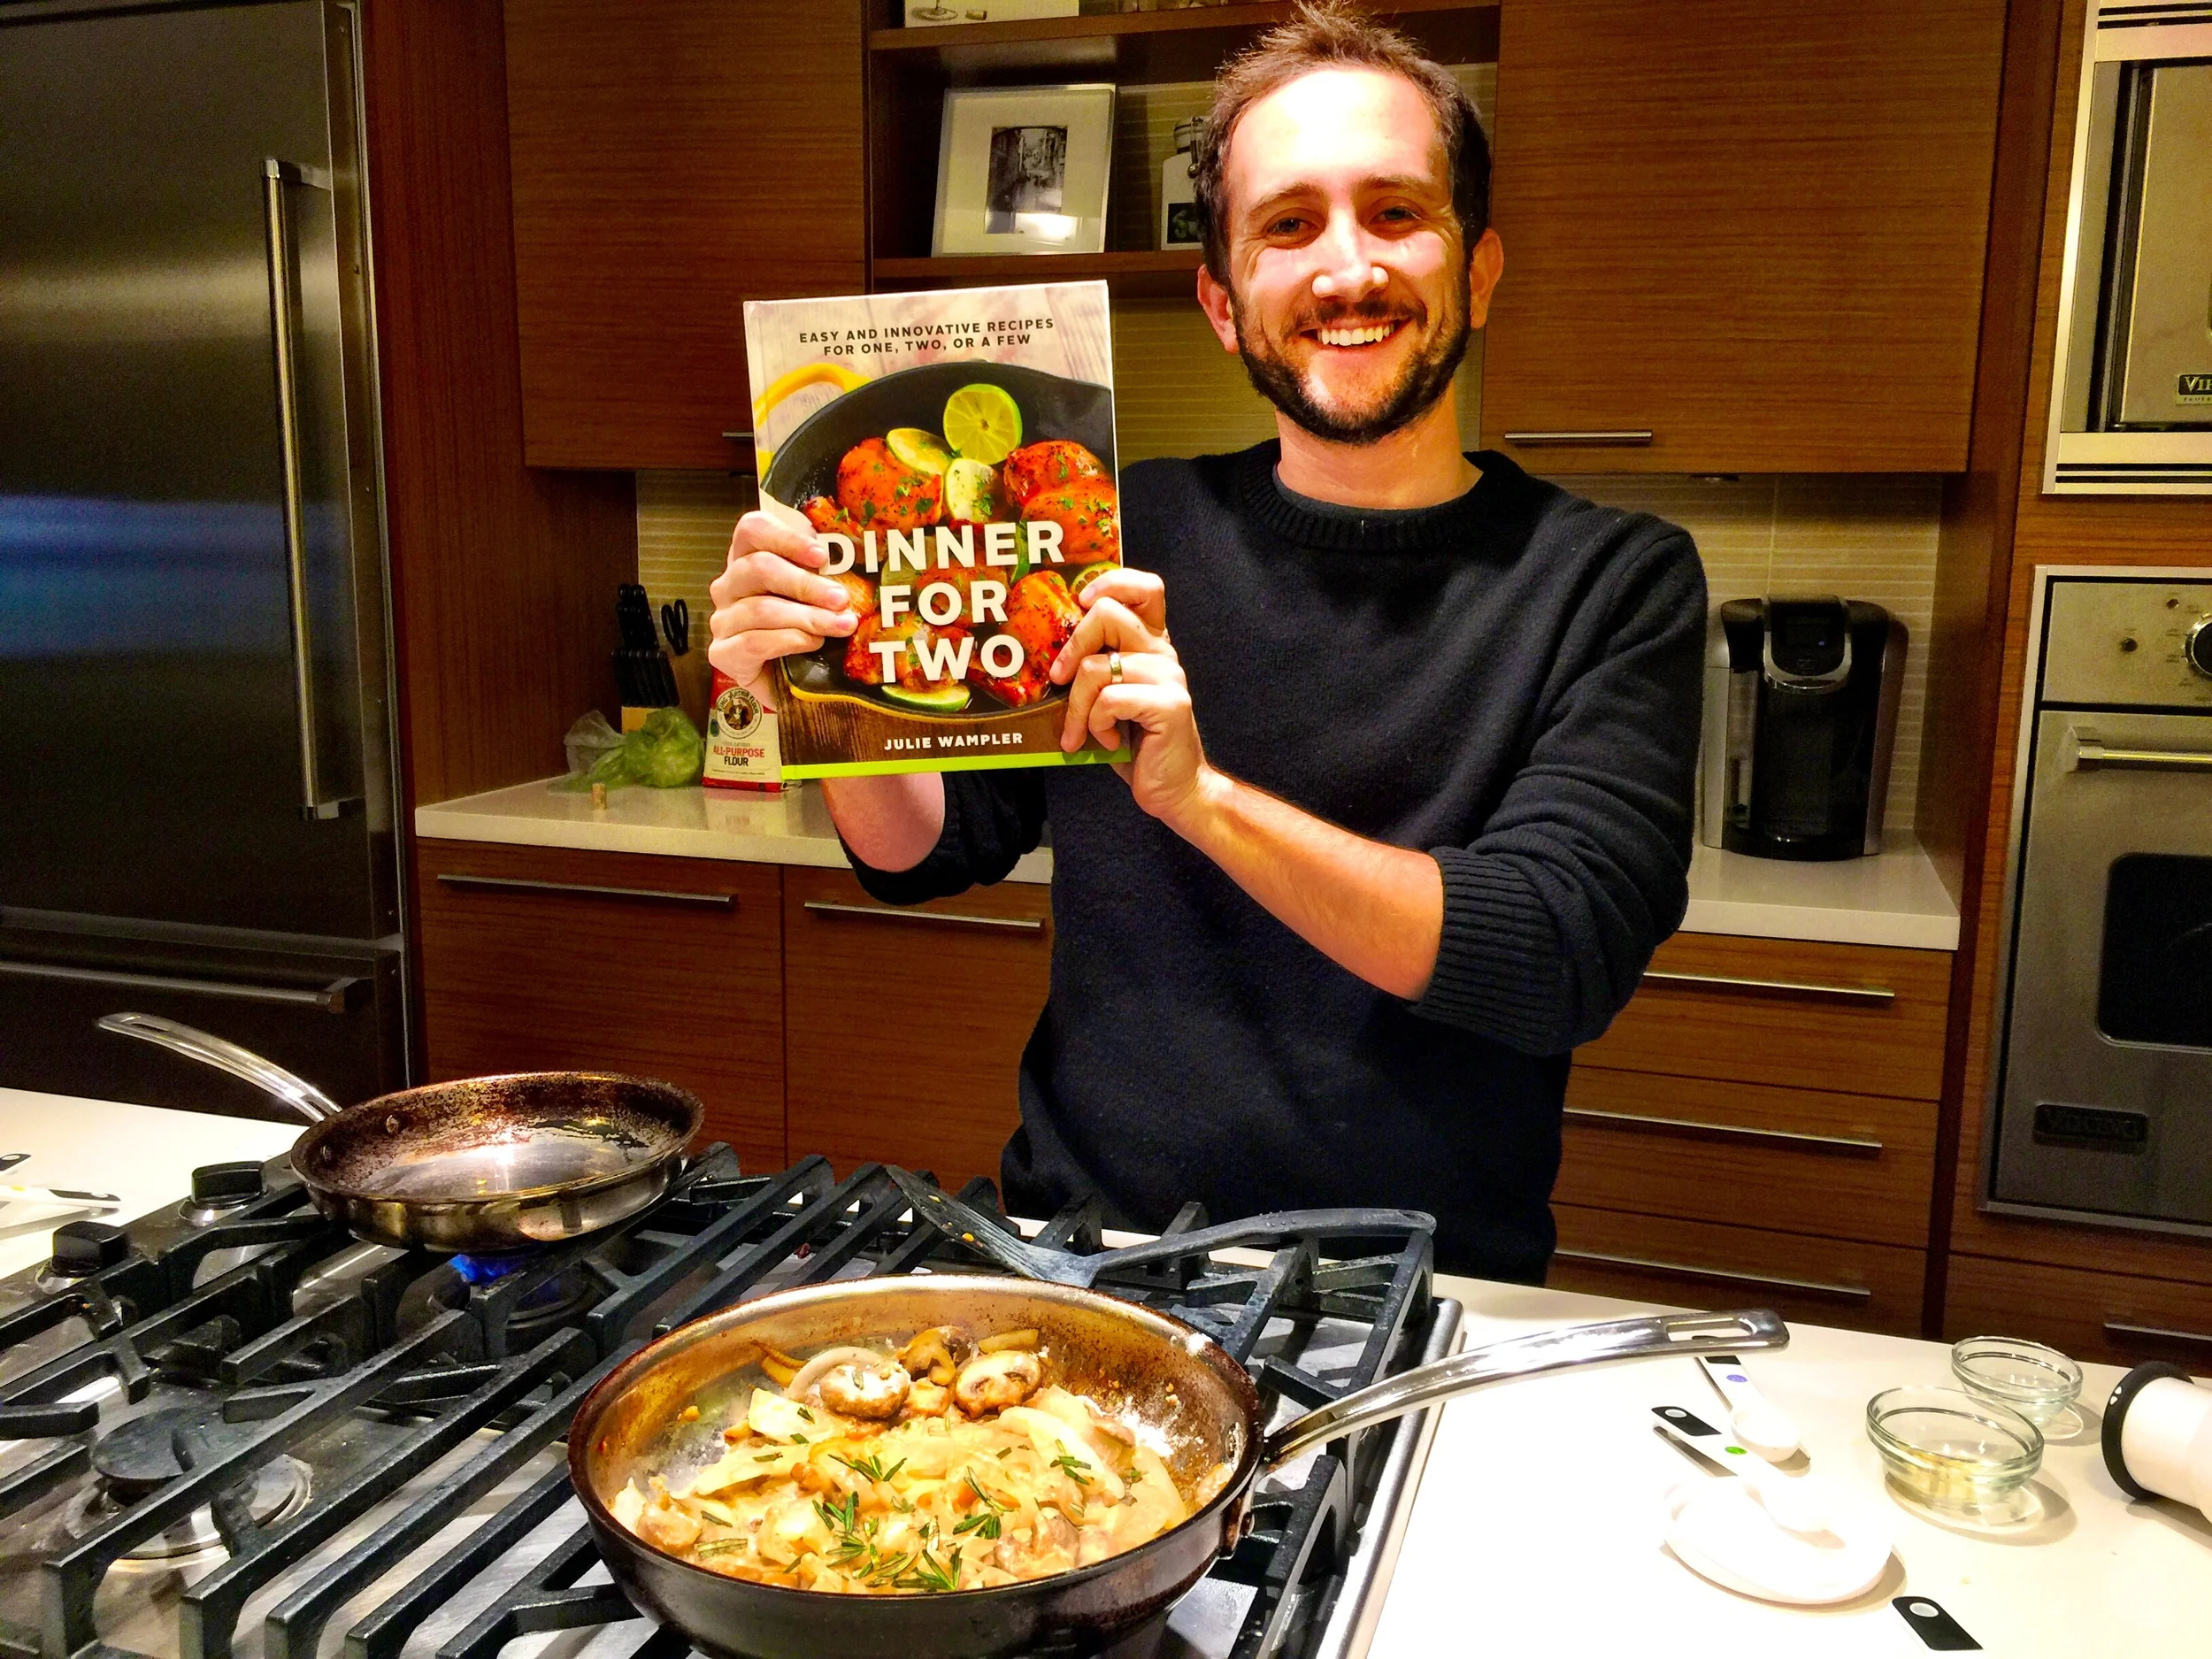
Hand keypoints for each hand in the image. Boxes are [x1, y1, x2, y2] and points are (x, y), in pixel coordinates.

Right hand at [705, 509, 859, 708]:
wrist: (795, 686)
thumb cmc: (810, 632)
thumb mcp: (820, 597)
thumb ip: (826, 574)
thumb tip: (855, 557)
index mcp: (748, 558)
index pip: (753, 529)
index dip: (787, 538)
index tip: (822, 557)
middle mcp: (729, 585)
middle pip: (758, 568)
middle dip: (806, 584)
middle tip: (842, 600)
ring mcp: (722, 620)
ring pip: (759, 608)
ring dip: (807, 617)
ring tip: (840, 626)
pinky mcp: (722, 653)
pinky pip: (753, 642)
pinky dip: (788, 641)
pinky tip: (812, 643)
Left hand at [1049, 569, 1219, 830]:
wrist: (1174, 789)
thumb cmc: (1135, 743)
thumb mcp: (1108, 698)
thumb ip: (1093, 667)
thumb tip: (1045, 654)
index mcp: (1150, 644)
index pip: (1143, 587)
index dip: (1110, 583)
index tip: (1081, 603)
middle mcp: (1162, 653)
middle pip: (1107, 613)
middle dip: (1071, 647)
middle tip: (1058, 681)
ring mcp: (1169, 676)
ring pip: (1097, 667)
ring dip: (1076, 707)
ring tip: (1081, 733)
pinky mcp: (1170, 704)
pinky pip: (1109, 700)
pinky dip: (1095, 725)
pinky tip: (1107, 742)